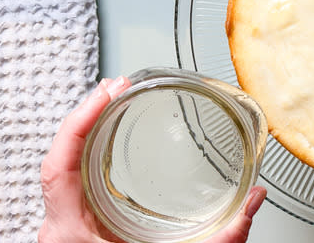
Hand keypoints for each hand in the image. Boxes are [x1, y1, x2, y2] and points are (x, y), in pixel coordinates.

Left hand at [39, 77, 266, 242]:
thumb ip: (224, 237)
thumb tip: (254, 200)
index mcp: (73, 235)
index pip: (59, 165)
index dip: (79, 122)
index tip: (105, 93)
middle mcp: (61, 228)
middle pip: (60, 156)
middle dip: (87, 113)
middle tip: (116, 86)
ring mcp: (66, 227)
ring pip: (63, 167)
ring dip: (85, 129)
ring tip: (110, 100)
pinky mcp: (76, 228)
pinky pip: (71, 179)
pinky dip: (88, 150)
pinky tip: (106, 138)